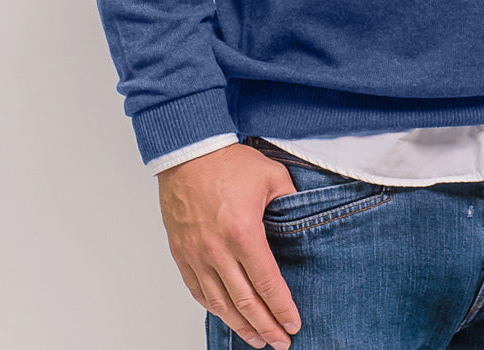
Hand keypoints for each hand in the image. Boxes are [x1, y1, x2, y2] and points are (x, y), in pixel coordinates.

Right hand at [157, 142, 302, 348]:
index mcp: (243, 233)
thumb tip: (301, 220)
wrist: (189, 152)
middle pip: (245, 302)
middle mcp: (218, 250)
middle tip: (281, 342)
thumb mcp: (272, 176)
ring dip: (240, 326)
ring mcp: (197, 255)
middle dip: (266, 327)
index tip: (293, 323)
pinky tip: (227, 317)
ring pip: (220, 303)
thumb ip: (291, 202)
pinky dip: (214, 309)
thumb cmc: (228, 162)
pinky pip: (198, 291)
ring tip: (257, 340)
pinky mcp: (182, 253)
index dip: (282, 308)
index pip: (267, 283)